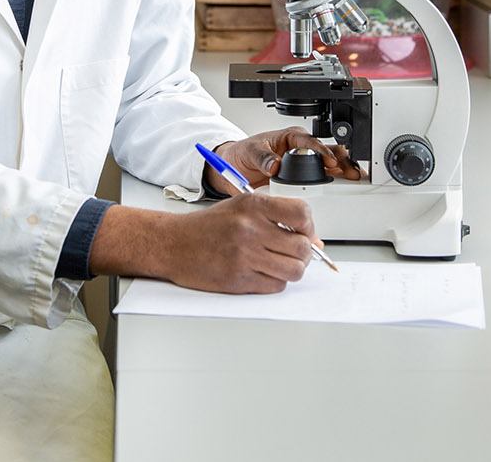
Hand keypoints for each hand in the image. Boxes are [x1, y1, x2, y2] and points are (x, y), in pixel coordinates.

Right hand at [162, 194, 318, 293]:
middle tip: (290, 252)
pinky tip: (261, 272)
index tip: (303, 233)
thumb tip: (316, 242)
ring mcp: (244, 255)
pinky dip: (274, 282)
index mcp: (252, 205)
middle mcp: (250, 228)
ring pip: (294, 270)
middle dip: (303, 253)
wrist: (174, 244)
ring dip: (291, 270)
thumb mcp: (241, 209)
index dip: (309, 227)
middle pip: (302, 247)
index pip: (302, 214)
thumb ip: (277, 220)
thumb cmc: (208, 227)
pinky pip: (276, 286)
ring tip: (278, 264)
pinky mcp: (239, 279)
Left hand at [212, 128, 363, 191]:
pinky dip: (337, 184)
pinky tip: (346, 190)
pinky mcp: (306, 179)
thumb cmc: (243, 154)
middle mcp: (302, 148)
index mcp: (291, 137)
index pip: (311, 141)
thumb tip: (274, 165)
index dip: (322, 151)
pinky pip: (325, 180)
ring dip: (345, 172)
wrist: (235, 168)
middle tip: (352, 172)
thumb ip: (262, 158)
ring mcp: (306, 164)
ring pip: (333, 165)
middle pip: (329, 151)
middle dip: (343, 160)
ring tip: (355, 180)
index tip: (330, 161)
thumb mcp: (249, 152)